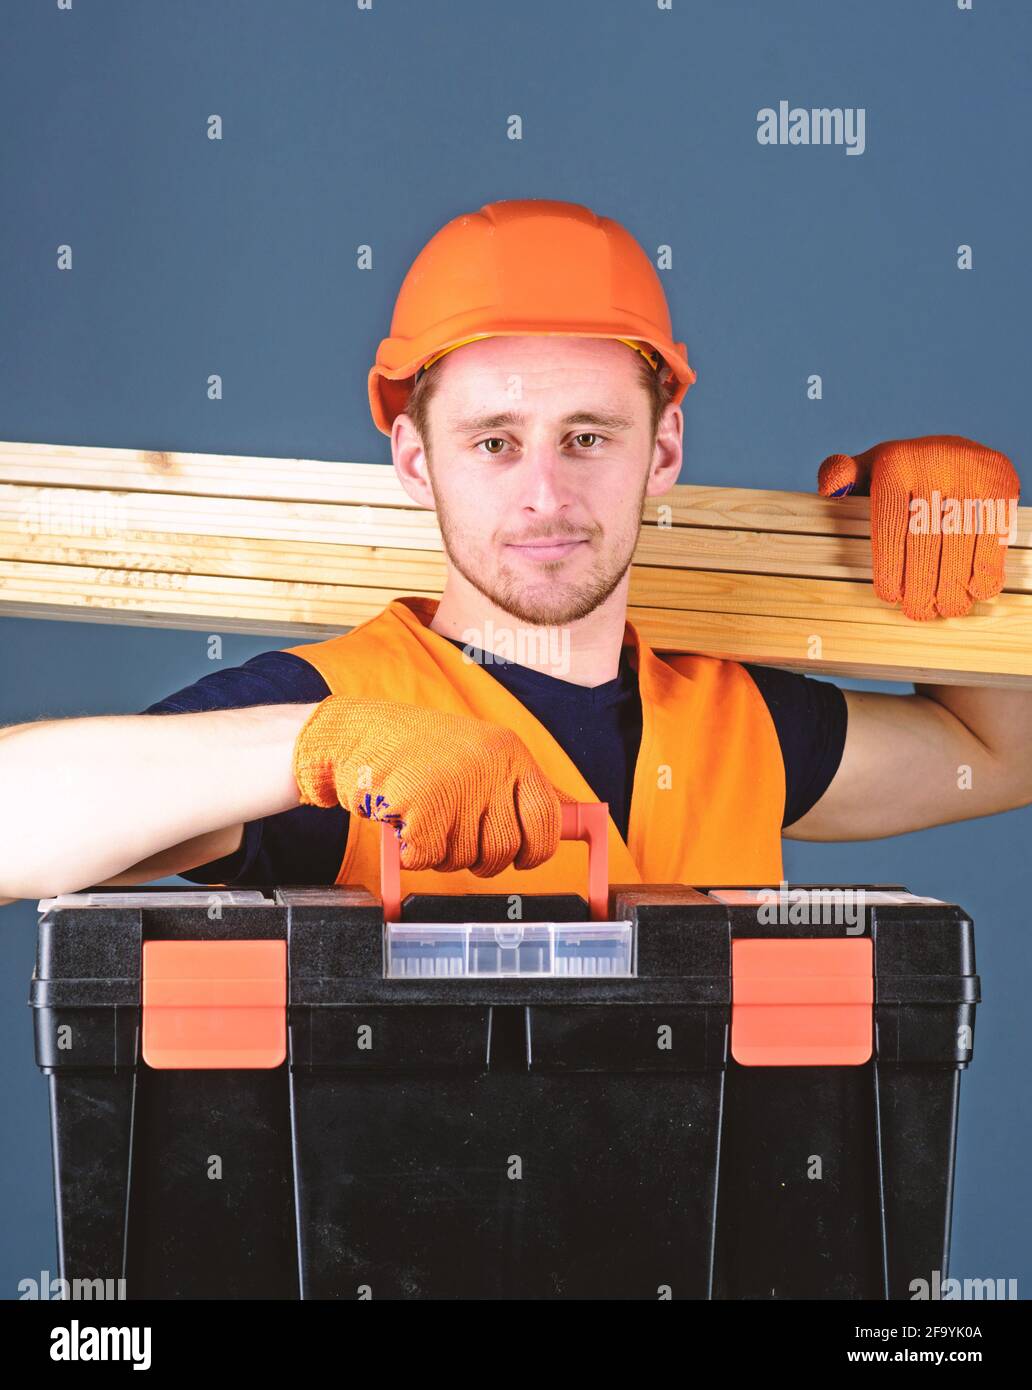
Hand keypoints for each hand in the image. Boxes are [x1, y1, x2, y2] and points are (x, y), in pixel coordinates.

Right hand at [292, 695, 575, 876]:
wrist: (357, 733)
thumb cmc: (422, 751)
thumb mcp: (484, 754)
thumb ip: (526, 787)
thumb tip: (583, 814)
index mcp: (511, 753)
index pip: (548, 820)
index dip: (536, 850)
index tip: (521, 857)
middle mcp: (490, 766)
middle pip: (505, 850)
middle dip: (480, 858)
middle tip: (454, 835)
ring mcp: (456, 785)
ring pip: (464, 859)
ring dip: (440, 852)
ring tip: (423, 816)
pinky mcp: (420, 804)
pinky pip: (427, 859)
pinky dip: (412, 853)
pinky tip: (403, 823)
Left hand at [818, 435, 1019, 618]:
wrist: (961, 451)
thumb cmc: (905, 473)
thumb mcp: (870, 468)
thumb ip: (843, 476)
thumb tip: (829, 488)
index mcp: (895, 463)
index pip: (889, 525)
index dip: (890, 567)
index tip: (890, 596)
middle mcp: (934, 464)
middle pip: (925, 538)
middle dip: (922, 584)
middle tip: (918, 612)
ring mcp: (971, 473)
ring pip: (960, 542)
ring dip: (955, 584)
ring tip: (946, 609)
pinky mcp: (1002, 485)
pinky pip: (993, 536)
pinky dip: (986, 568)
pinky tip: (976, 591)